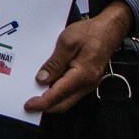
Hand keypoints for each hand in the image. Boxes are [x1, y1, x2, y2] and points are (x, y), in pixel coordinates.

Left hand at [24, 0, 132, 114]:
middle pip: (63, 104)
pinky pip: (71, 93)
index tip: (29, 105)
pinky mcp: (87, 81)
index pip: (58, 95)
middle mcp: (87, 84)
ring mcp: (88, 84)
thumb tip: (42, 79)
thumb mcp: (67, 42)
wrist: (109, 30)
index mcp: (82, 75)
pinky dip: (58, 94)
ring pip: (67, 100)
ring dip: (51, 101)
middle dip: (45, 107)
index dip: (42, 103)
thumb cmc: (91, 33)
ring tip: (35, 96)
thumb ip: (54, 63)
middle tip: (29, 105)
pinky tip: (48, 88)